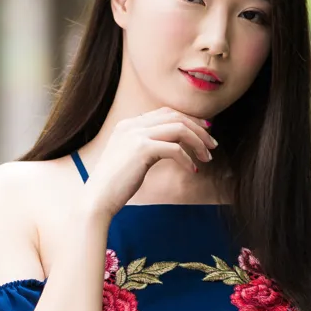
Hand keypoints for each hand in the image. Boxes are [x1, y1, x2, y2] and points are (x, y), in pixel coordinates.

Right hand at [80, 108, 217, 219]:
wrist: (97, 198)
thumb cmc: (115, 184)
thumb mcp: (131, 158)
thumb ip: (147, 146)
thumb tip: (173, 146)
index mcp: (129, 124)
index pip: (166, 112)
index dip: (189, 119)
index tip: (205, 131)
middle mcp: (132, 125)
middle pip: (176, 116)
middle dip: (199, 129)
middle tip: (213, 145)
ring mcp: (136, 135)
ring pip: (179, 129)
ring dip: (198, 142)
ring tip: (207, 157)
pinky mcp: (141, 149)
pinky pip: (175, 149)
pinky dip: (187, 158)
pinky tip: (192, 170)